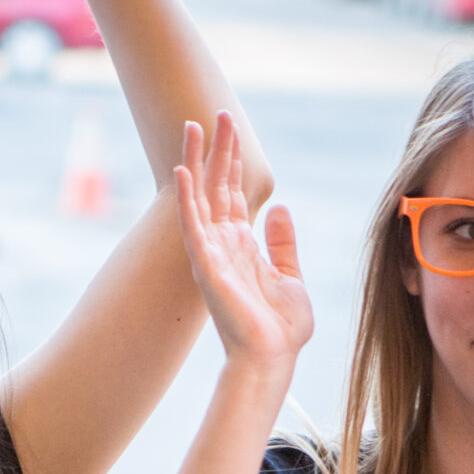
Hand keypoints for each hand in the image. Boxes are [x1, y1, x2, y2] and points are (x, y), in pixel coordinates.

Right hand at [175, 114, 309, 364]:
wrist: (272, 359)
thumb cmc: (280, 329)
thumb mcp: (291, 276)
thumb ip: (282, 243)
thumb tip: (279, 208)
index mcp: (242, 246)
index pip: (232, 194)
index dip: (232, 161)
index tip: (230, 130)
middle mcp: (222, 245)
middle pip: (216, 187)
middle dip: (218, 150)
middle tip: (218, 114)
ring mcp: (212, 254)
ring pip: (200, 197)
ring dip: (197, 162)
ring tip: (194, 126)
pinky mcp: (208, 266)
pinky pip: (192, 225)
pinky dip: (185, 198)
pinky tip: (182, 170)